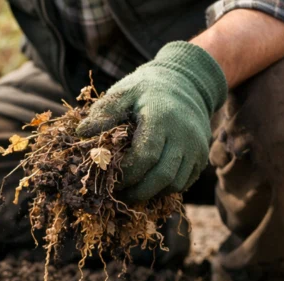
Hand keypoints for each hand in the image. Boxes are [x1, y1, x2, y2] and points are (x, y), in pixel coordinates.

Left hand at [76, 41, 227, 202]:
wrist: (187, 81)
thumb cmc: (148, 89)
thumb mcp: (124, 91)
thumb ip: (104, 112)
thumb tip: (81, 132)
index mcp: (161, 117)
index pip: (145, 156)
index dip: (126, 174)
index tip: (109, 180)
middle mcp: (184, 134)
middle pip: (162, 176)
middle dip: (138, 191)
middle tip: (118, 195)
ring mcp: (196, 146)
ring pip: (175, 183)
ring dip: (152, 193)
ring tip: (132, 192)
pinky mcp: (202, 155)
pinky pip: (185, 181)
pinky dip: (166, 189)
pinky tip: (149, 185)